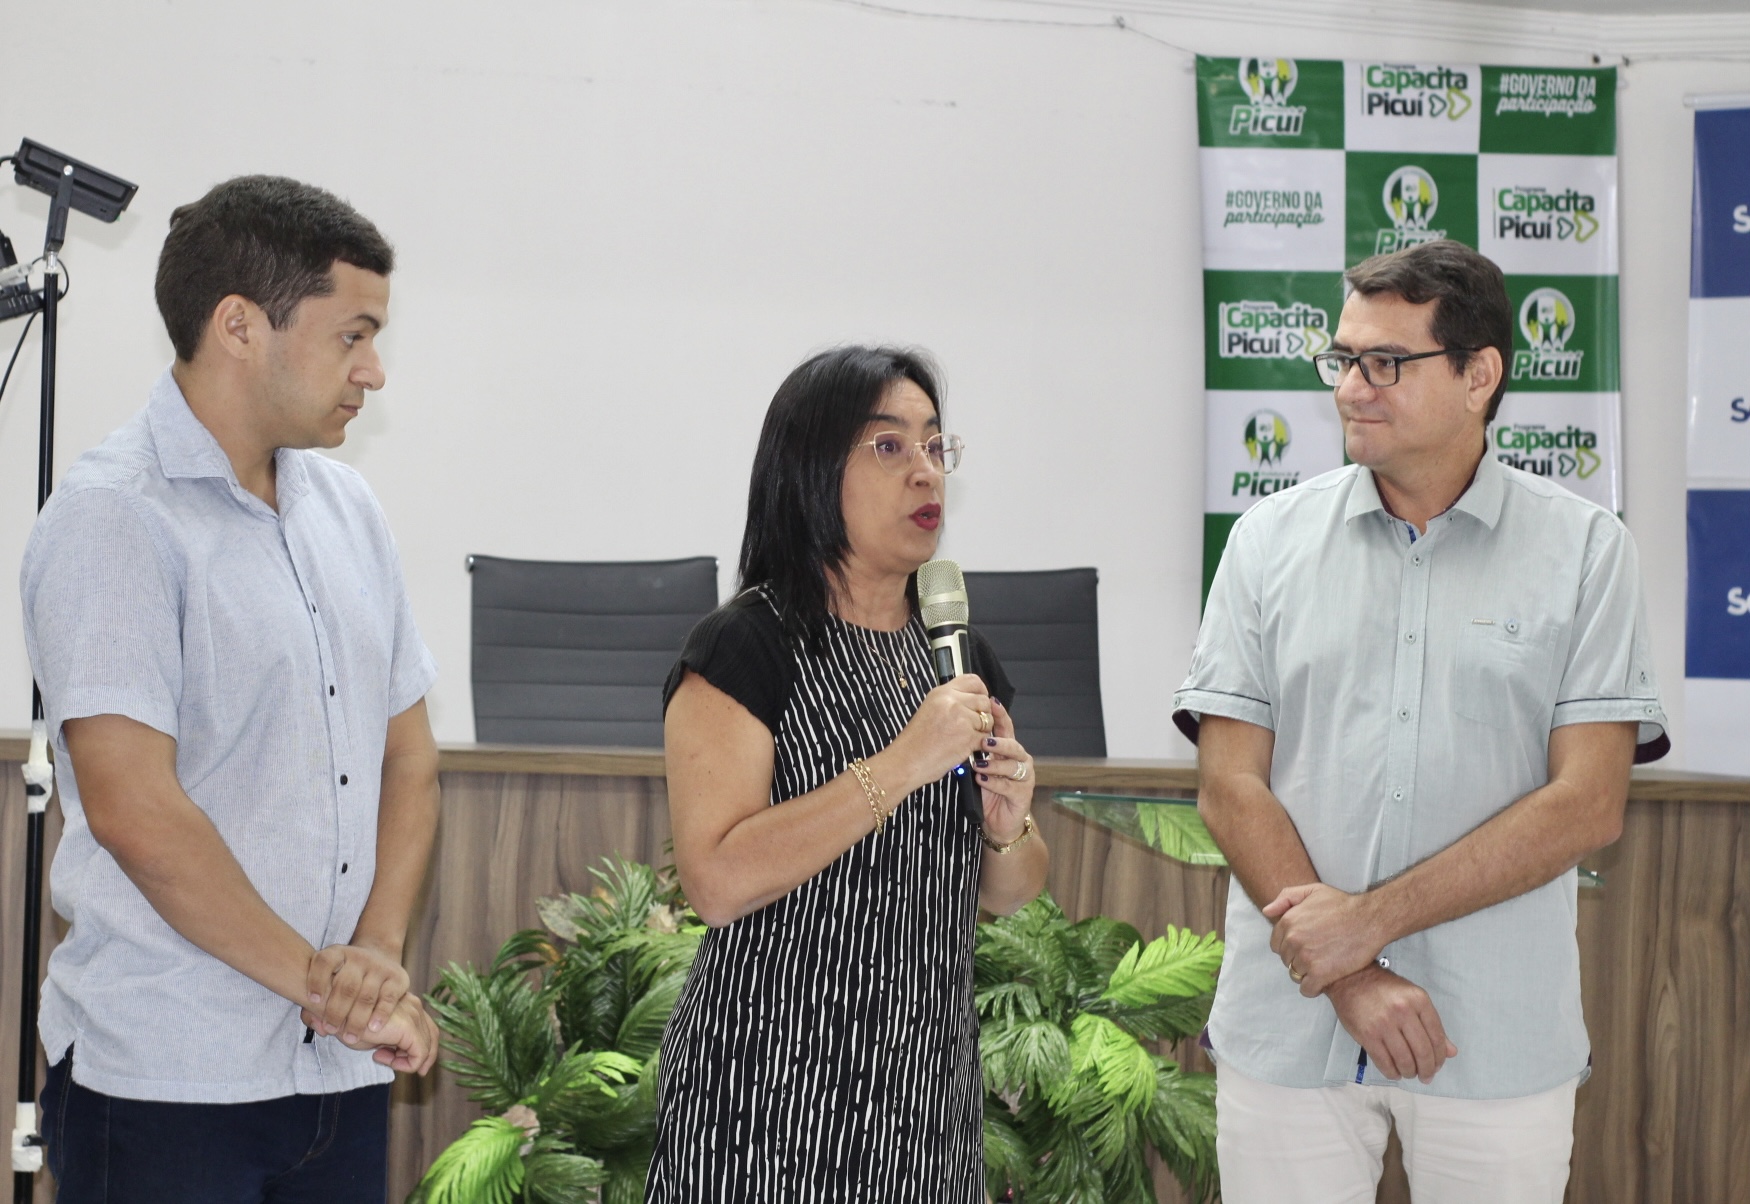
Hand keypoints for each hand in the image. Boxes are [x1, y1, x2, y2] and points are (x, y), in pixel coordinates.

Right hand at [300, 992, 438, 1075]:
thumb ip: (389, 1040)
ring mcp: (414, 1014)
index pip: (427, 1030)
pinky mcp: (408, 1027)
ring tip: (380, 1057)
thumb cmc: (349, 1020)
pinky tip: (379, 1057)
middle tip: (394, 1065)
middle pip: (431, 1037)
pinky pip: (420, 1054)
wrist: (334, 1008)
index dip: (416, 1049)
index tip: (387, 1055)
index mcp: (409, 1005)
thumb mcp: (373, 1032)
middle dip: (418, 1058)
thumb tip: (399, 1057)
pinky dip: (406, 1064)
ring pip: (427, 1047)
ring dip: (407, 1060)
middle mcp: (415, 1006)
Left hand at [305, 942, 410, 1047]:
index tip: (312, 1001)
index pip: (324, 962)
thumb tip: (317, 1027)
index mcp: (337, 954)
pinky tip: (373, 1028)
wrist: (378, 959)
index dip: (317, 981)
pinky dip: (380, 1014)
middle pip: (346, 985)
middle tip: (331, 1030)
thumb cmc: (344, 979)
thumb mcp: (327, 983)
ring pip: (366, 996)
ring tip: (350, 1038)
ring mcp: (379, 966)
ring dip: (357, 1019)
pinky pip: (388, 998)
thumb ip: (312, 1008)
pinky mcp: (397, 977)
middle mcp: (359, 957)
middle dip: (336, 1011)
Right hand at [886, 673, 991, 787]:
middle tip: (972, 726)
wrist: (906, 761)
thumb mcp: (929, 710)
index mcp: (941, 693)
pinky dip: (979, 744)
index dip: (981, 691)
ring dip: (982, 730)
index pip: (973, 680)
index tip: (980, 701)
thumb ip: (950, 702)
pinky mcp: (967, 736)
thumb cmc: (915, 742)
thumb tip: (973, 700)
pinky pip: (985, 737)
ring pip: (988, 720)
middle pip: (984, 701)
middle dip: (983, 714)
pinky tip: (965, 747)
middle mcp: (951, 701)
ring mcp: (961, 718)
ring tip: (964, 738)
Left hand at [975, 699, 1033, 842]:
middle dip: (999, 742)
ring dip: (994, 764)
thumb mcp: (979, 768)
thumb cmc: (986, 792)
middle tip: (984, 741)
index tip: (991, 703)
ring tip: (978, 765)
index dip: (1000, 715)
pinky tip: (983, 781)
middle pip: (1013, 746)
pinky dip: (995, 783)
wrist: (998, 822)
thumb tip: (959, 731)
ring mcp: (1024, 777)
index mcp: (1008, 750)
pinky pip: (1010, 786)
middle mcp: (1020, 760)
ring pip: (1013, 765)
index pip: (1006, 728)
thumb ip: (975, 751)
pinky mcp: (1023, 794)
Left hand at [1263, 883, 1387, 996]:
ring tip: (1323, 965)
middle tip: (1317, 954)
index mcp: (1289, 922)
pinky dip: (1314, 988)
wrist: (1370, 919)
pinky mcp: (1320, 974)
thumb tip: (1267, 911)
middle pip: (1287, 960)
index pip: (1276, 944)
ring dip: (1307, 973)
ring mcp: (1306, 958)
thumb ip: (1286, 898)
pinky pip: (1307, 989)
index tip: (1303, 946)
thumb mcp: (1312, 891)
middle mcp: (1293, 940)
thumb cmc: (1345, 906)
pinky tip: (1323, 980)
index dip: (1290, 946)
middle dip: (1299, 959)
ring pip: (1296, 975)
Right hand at [1326, 965, 1456, 1083]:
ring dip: (1410, 1072)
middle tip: (1426, 1077)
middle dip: (1427, 1070)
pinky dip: (1392, 1072)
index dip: (1440, 1057)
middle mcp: (1403, 1011)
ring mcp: (1384, 1023)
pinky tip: (1394, 1072)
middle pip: (1422, 1051)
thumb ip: (1432, 1024)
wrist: (1349, 978)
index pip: (1437, 1037)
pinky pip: (1384, 1062)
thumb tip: (1451, 1051)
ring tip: (1409, 1073)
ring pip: (1405, 1060)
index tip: (1438, 1065)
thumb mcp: (1412, 998)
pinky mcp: (1367, 1034)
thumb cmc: (1383, 988)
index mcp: (1418, 1000)